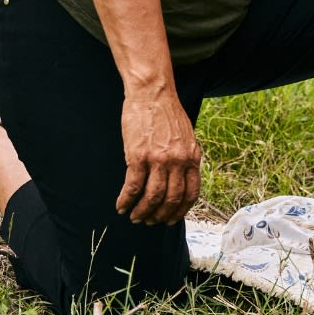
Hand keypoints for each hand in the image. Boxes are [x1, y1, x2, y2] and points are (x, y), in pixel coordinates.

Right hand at [115, 87, 201, 225]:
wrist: (153, 93)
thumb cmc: (167, 113)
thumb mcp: (186, 136)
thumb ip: (186, 157)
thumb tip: (183, 178)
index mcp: (192, 157)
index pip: (192, 193)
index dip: (181, 210)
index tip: (171, 219)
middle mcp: (178, 161)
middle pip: (172, 199)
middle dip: (160, 216)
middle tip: (150, 221)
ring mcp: (158, 160)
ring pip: (152, 198)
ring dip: (142, 212)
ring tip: (135, 217)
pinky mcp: (138, 157)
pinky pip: (133, 187)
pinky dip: (126, 200)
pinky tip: (121, 206)